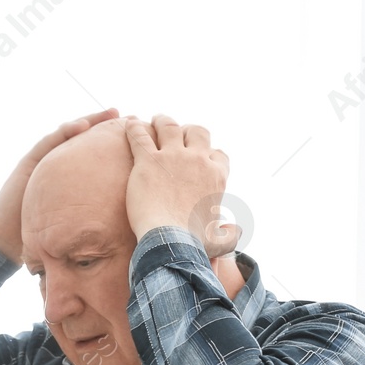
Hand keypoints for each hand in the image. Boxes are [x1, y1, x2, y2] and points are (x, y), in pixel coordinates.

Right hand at [0, 107, 120, 264]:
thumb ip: (91, 220)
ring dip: (90, 121)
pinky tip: (82, 125)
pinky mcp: (30, 159)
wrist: (5, 238)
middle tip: (130, 117)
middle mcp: (58, 165)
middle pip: (86, 140)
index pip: (95, 155)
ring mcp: (43, 160)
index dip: (114, 145)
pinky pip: (50, 141)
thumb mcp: (72, 226)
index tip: (138, 137)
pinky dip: (66, 131)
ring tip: (111, 114)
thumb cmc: (39, 237)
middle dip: (107, 127)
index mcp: (70, 179)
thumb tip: (124, 234)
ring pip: (69, 134)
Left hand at [124, 115, 238, 257]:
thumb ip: (230, 234)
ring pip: (169, 126)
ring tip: (154, 121)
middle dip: (188, 131)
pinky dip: (134, 129)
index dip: (210, 154)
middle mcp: (197, 160)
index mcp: (216, 175)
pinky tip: (129, 127)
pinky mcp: (148, 161)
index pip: (218, 154)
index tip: (202, 158)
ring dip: (162, 121)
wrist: (170, 242)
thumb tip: (235, 229)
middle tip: (177, 134)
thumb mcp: (220, 240)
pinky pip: (140, 136)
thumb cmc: (195, 243)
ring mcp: (172, 158)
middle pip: (197, 131)